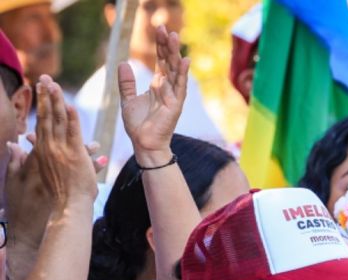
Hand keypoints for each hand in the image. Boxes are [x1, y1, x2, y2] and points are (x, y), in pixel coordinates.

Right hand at [26, 76, 97, 208]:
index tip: (40, 89)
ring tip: (55, 84)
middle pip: (47, 117)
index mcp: (39, 151)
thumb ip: (17, 160)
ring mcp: (61, 152)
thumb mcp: (22, 179)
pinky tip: (70, 105)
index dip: (41, 105)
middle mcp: (48, 148)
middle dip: (46, 96)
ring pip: (59, 122)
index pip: (40, 122)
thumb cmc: (41, 201)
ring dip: (57, 102)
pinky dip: (72, 119)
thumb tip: (13, 144)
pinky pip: (73, 134)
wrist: (63, 210)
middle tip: (45, 77)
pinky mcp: (75, 157)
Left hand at [119, 26, 187, 163]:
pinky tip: (184, 60)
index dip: (159, 46)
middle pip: (168, 62)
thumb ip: (127, 83)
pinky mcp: (175, 105)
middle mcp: (167, 88)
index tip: (158, 30)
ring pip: (174, 70)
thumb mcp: (127, 99)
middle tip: (164, 28)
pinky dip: (182, 73)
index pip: (161, 62)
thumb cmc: (138, 125)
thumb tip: (123, 63)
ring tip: (173, 37)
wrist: (143, 143)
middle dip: (166, 45)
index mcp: (158, 86)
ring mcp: (173, 96)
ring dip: (174, 54)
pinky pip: (179, 86)